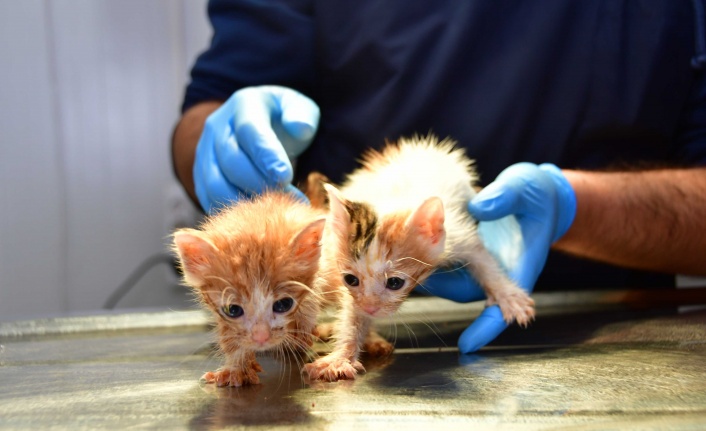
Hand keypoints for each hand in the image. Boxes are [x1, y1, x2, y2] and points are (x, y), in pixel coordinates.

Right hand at [193, 86, 319, 212]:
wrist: (256, 126)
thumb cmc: (282, 118)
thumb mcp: (298, 107)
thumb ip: (301, 115)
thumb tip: (300, 128)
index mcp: (244, 105)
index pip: (250, 131)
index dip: (266, 156)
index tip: (285, 176)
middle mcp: (217, 127)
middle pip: (231, 161)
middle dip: (260, 183)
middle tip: (290, 199)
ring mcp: (205, 152)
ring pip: (216, 184)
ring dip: (246, 202)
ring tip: (275, 210)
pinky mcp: (200, 175)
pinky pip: (209, 198)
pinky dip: (232, 212)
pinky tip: (257, 217)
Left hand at [421, 163, 575, 352]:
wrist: (535, 193)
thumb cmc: (537, 193)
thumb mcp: (525, 187)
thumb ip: (505, 197)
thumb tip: (479, 206)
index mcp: (517, 262)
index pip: (501, 299)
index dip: (487, 326)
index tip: (468, 346)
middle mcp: (495, 270)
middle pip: (460, 290)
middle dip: (430, 279)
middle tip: (400, 265)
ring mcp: (479, 263)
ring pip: (444, 276)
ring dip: (422, 266)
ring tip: (402, 239)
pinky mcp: (466, 253)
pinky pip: (439, 262)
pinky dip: (422, 254)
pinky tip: (406, 233)